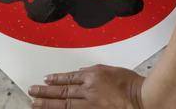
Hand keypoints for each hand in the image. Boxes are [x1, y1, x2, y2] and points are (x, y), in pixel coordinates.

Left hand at [29, 65, 143, 108]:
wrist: (143, 99)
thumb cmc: (131, 84)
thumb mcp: (110, 69)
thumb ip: (93, 70)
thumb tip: (80, 71)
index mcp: (92, 76)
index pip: (69, 78)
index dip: (55, 79)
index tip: (45, 80)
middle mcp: (89, 91)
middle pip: (62, 91)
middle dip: (45, 92)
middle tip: (32, 92)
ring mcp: (91, 105)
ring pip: (64, 105)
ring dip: (48, 104)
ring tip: (35, 104)